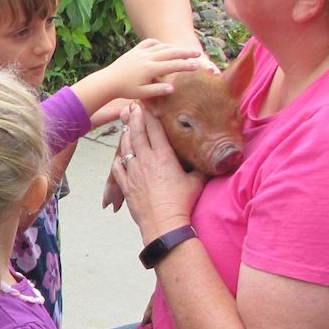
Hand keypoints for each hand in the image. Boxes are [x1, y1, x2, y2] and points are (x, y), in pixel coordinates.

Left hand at [103, 38, 203, 100]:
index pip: (172, 66)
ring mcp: (140, 53)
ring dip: (174, 48)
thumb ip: (157, 91)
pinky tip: (162, 46)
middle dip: (185, 53)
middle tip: (197, 54)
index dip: (185, 66)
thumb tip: (173, 88)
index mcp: (150, 69)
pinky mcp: (134, 50)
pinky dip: (158, 43)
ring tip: (183, 50)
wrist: (108, 81)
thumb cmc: (125, 90)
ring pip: (161, 46)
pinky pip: (148, 43)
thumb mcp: (142, 94)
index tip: (196, 66)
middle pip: (170, 53)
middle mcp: (147, 58)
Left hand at [111, 102, 204, 238]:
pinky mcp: (126, 186)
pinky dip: (117, 161)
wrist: (164, 222)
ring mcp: (133, 172)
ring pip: (126, 148)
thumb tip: (211, 161)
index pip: (155, 130)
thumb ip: (200, 169)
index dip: (149, 116)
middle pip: (137, 134)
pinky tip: (117, 157)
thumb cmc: (182, 202)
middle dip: (133, 118)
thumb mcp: (196, 182)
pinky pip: (118, 170)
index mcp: (163, 156)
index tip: (145, 105)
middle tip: (130, 107)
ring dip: (125, 135)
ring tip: (124, 126)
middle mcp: (146, 160)